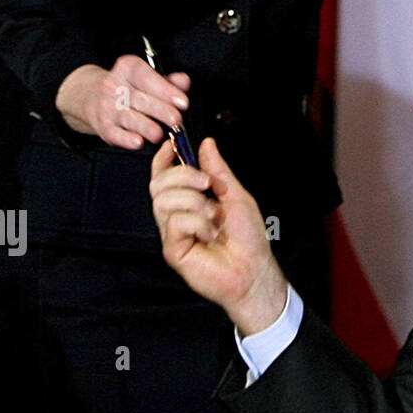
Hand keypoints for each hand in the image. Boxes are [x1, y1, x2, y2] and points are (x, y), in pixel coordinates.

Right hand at [56, 56, 190, 149]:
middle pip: (139, 99)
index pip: (146, 77)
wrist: (93, 97)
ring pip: (129, 118)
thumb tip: (183, 82)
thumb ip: (169, 81)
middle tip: (176, 119)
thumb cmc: (130, 87)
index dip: (165, 90)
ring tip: (159, 133)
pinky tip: (138, 141)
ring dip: (146, 127)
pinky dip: (127, 139)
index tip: (182, 102)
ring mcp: (107, 107)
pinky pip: (115, 134)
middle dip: (160, 111)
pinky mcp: (104, 127)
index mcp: (127, 68)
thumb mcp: (148, 77)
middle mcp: (114, 86)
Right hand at [149, 137, 287, 335]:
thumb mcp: (235, 195)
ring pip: (164, 201)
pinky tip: (210, 234)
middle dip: (183, 176)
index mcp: (189, 201)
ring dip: (194, 201)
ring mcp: (173, 233)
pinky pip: (175, 222)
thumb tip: (206, 144)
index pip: (164, 176)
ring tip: (213, 215)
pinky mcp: (173, 249)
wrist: (254, 268)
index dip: (163, 159)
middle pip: (158, 184)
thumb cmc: (248, 237)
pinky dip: (197, 222)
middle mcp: (177, 215)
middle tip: (206, 184)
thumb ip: (218, 170)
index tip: (171, 145)